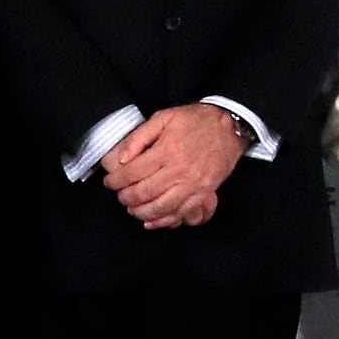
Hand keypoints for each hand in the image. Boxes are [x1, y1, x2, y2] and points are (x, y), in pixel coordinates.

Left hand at [100, 104, 242, 230]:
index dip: (116, 180)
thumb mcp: (164, 118)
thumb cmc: (195, 120)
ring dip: (140, 212)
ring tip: (131, 208)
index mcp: (167, 151)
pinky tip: (150, 220)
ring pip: (160, 207)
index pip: (133, 172)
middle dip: (125, 197)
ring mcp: (192, 185)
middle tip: (119, 195)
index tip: (109, 182)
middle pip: (143, 193)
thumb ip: (140, 137)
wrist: (229, 127)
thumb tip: (121, 159)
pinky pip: (180, 214)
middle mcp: (179, 171)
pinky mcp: (204, 194)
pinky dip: (163, 221)